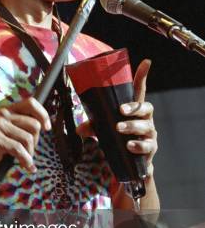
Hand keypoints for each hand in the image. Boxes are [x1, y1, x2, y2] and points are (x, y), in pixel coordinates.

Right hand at [0, 97, 50, 171]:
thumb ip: (15, 127)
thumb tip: (37, 132)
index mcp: (5, 110)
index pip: (31, 103)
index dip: (43, 114)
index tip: (47, 127)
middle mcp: (3, 115)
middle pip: (34, 125)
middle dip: (36, 142)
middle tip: (30, 152)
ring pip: (28, 138)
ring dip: (30, 154)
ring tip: (25, 161)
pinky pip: (19, 150)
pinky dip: (26, 161)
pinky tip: (27, 167)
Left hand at [76, 59, 157, 177]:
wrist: (130, 166)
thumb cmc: (117, 140)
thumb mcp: (103, 131)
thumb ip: (93, 127)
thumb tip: (78, 130)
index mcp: (134, 110)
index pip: (139, 91)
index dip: (142, 76)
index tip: (146, 62)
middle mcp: (145, 119)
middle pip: (146, 108)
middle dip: (134, 107)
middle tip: (121, 110)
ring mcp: (149, 134)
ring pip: (146, 126)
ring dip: (132, 126)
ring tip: (119, 128)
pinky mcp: (150, 149)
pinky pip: (147, 146)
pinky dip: (138, 145)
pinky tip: (129, 145)